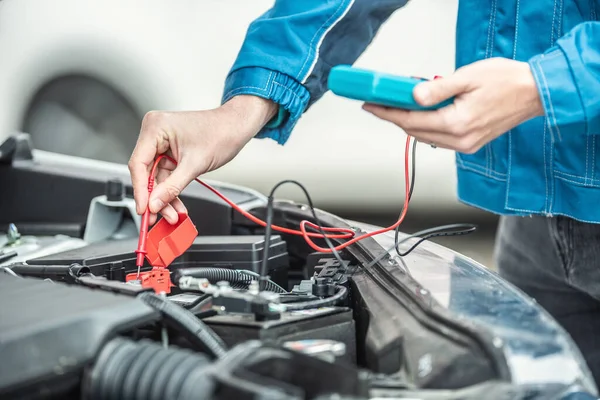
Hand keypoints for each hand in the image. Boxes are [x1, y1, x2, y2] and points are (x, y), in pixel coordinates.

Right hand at [128, 95, 276, 223]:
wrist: (236, 127)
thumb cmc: (221, 132)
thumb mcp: (195, 164)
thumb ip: (172, 186)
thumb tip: (155, 203)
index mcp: (155, 127)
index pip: (138, 163)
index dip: (140, 190)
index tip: (144, 209)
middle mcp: (154, 132)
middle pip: (146, 172)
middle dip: (155, 197)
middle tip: (160, 216)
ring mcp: (161, 142)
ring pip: (156, 177)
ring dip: (164, 197)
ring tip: (173, 214)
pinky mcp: (170, 151)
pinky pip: (166, 175)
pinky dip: (171, 190)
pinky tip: (176, 204)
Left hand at [362, 58, 543, 152]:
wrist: (535, 93)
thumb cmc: (507, 82)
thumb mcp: (468, 77)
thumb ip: (438, 89)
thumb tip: (413, 96)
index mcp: (458, 124)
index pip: (411, 122)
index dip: (387, 113)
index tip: (372, 106)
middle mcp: (460, 140)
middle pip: (415, 131)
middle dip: (395, 117)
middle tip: (381, 103)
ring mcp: (466, 145)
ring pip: (425, 136)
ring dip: (410, 122)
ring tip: (399, 105)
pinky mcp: (470, 144)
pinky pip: (439, 138)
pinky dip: (426, 126)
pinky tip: (423, 112)